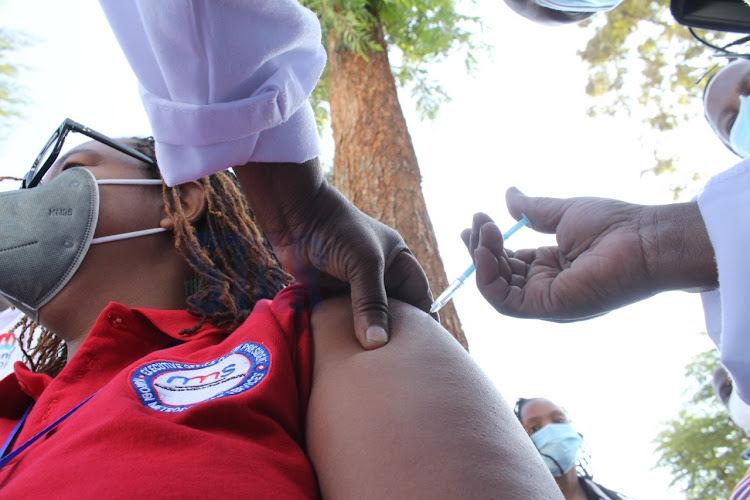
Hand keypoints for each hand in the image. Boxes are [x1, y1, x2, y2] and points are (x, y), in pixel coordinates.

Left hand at [236, 160, 432, 348]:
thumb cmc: (338, 230)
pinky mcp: (331, 294)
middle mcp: (380, 276)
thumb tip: (377, 343)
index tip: (425, 351)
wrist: (295, 215)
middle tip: (398, 365)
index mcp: (399, 262)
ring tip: (374, 366)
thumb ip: (372, 303)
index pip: (419, 297)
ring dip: (367, 337)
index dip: (424, 323)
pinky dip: (345, 335)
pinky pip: (343, 320)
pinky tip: (348, 355)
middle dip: (394, 336)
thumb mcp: (364, 264)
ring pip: (367, 320)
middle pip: (394, 313)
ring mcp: (354, 286)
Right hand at [461, 187, 716, 320]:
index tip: (476, 220)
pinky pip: (504, 301)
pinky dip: (488, 279)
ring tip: (483, 229)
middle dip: (481, 247)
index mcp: (552, 266)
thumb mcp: (564, 212)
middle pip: (498, 275)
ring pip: (496, 288)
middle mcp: (547, 286)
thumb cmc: (616, 225)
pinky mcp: (548, 307)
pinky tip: (485, 251)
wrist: (645, 239)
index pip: (508, 260)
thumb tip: (508, 195)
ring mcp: (547, 299)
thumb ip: (532, 210)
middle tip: (478, 220)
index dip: (488, 243)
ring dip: (482, 259)